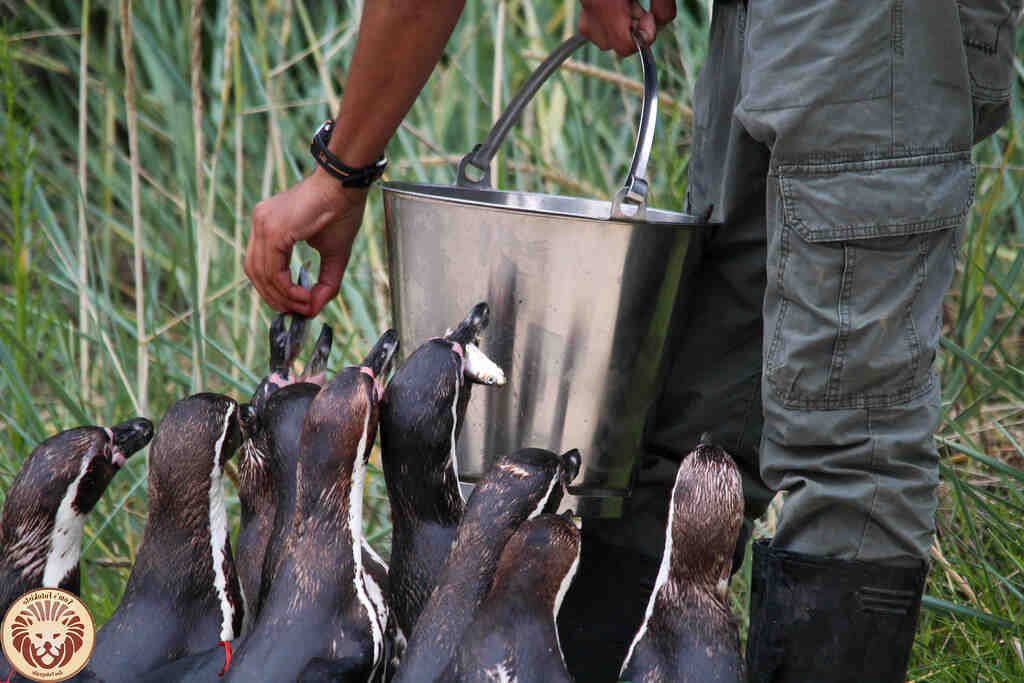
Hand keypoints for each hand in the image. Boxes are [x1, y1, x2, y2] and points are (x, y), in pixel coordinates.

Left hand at [245, 168, 368, 315]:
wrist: (345, 186)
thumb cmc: (341, 212)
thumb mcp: (334, 254)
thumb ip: (325, 283)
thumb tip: (315, 310)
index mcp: (268, 226)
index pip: (260, 266)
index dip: (276, 291)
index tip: (298, 305)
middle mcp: (260, 224)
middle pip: (255, 274)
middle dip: (276, 298)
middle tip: (299, 311)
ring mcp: (262, 225)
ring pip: (261, 275)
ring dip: (283, 297)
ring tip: (305, 305)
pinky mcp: (272, 230)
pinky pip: (272, 270)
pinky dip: (287, 288)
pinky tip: (304, 295)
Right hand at [578, 0, 676, 55]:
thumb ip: (664, 6)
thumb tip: (661, 23)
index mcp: (606, 4)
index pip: (624, 47)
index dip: (642, 38)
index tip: (649, 18)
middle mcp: (590, 7)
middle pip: (612, 45)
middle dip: (630, 32)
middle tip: (639, 8)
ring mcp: (582, 7)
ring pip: (600, 38)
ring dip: (618, 27)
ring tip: (627, 3)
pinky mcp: (582, 4)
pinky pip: (592, 26)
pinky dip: (607, 21)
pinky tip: (617, 5)